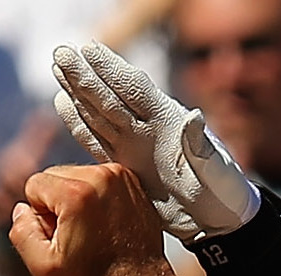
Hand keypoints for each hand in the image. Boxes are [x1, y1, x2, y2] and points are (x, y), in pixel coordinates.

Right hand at [9, 163, 174, 275]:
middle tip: (74, 232)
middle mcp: (100, 177)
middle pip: (55, 175)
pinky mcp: (130, 179)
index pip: (35, 184)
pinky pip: (96, 177)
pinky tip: (103, 220)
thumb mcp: (44, 266)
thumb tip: (22, 209)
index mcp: (76, 194)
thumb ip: (21, 233)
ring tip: (90, 228)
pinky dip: (95, 194)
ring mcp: (119, 175)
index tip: (58, 233)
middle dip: (56, 202)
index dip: (39, 213)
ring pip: (75, 174)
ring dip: (75, 197)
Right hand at [51, 40, 262, 240]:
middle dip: (85, 76)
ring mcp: (134, 146)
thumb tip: (194, 118)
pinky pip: (97, 141)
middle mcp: (147, 129)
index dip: (113, 71)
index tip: (90, 50)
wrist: (217, 221)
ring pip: (99, 114)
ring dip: (77, 92)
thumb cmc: (223, 194)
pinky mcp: (125, 165)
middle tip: (61, 53)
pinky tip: (63, 104)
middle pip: (111, 98)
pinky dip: (79, 124)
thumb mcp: (218, 173)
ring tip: (56, 69)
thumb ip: (202, 148)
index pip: (136, 91)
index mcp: (169, 123)